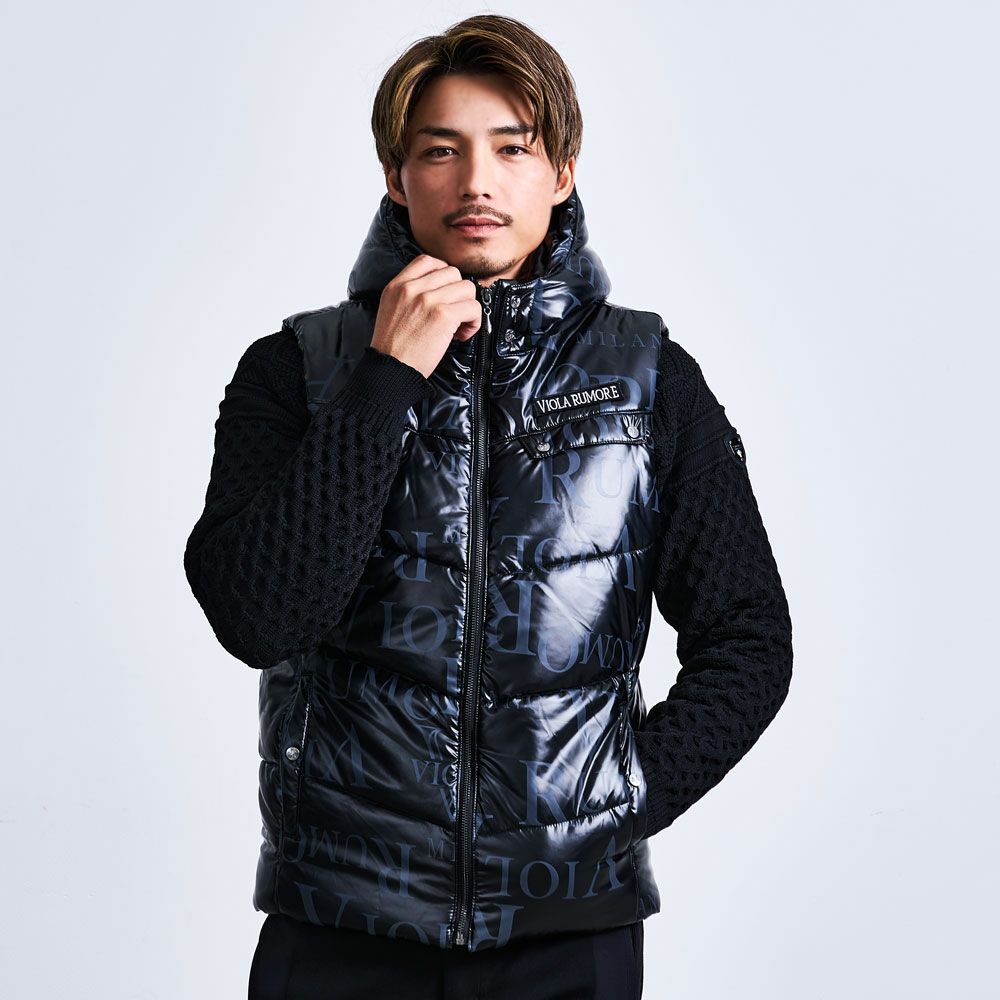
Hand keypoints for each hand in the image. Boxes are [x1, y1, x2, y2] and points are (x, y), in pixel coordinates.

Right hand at [371, 254, 482, 378]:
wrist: (390, 369)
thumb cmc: (393, 348)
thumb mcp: (391, 309)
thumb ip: (409, 295)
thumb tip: (439, 290)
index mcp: (397, 285)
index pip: (428, 261)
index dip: (443, 275)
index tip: (444, 294)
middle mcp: (413, 288)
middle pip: (452, 273)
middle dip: (458, 294)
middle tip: (452, 315)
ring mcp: (428, 300)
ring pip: (467, 288)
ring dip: (468, 308)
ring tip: (458, 326)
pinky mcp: (443, 315)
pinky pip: (474, 307)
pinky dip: (474, 322)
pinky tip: (461, 335)